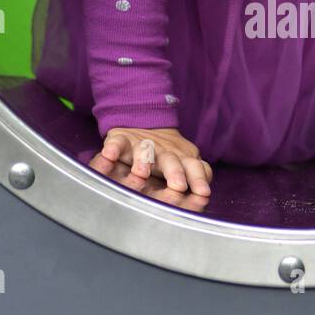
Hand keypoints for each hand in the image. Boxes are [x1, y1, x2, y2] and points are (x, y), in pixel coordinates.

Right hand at [92, 126, 213, 195]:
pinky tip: (109, 155)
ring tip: (141, 173)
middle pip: (171, 161)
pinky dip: (113, 148)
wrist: (144, 120)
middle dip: (175, 172)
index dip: (199, 179)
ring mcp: (143, 145)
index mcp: (183, 159)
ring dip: (144, 160)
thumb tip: (205, 193)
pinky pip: (117, 143)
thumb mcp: (185, 163)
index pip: (194, 167)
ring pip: (145, 151)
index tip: (203, 192)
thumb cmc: (166, 154)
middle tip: (178, 185)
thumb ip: (196, 175)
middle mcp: (164, 152)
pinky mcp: (122, 140)